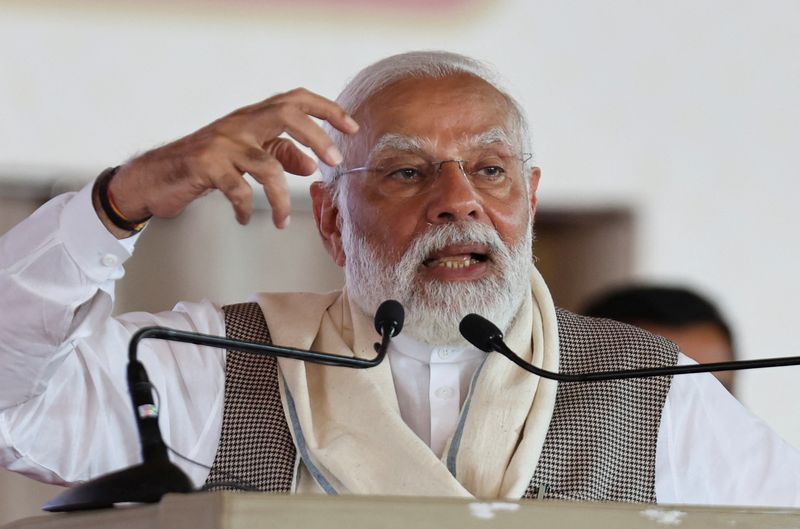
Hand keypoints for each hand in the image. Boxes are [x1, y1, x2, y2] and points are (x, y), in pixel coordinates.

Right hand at [105, 88, 357, 230]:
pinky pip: (239, 190)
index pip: (294, 99)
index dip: (326, 109)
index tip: (351, 126)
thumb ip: (278, 155)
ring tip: (284, 220)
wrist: (153, 176)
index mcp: (251, 118)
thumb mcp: (244, 156)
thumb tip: (311, 165)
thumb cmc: (203, 164)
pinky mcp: (205, 166)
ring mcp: (221, 144)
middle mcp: (238, 124)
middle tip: (334, 161)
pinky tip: (247, 219)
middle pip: (285, 115)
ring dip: (282, 198)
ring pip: (266, 165)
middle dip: (316, 136)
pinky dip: (248, 209)